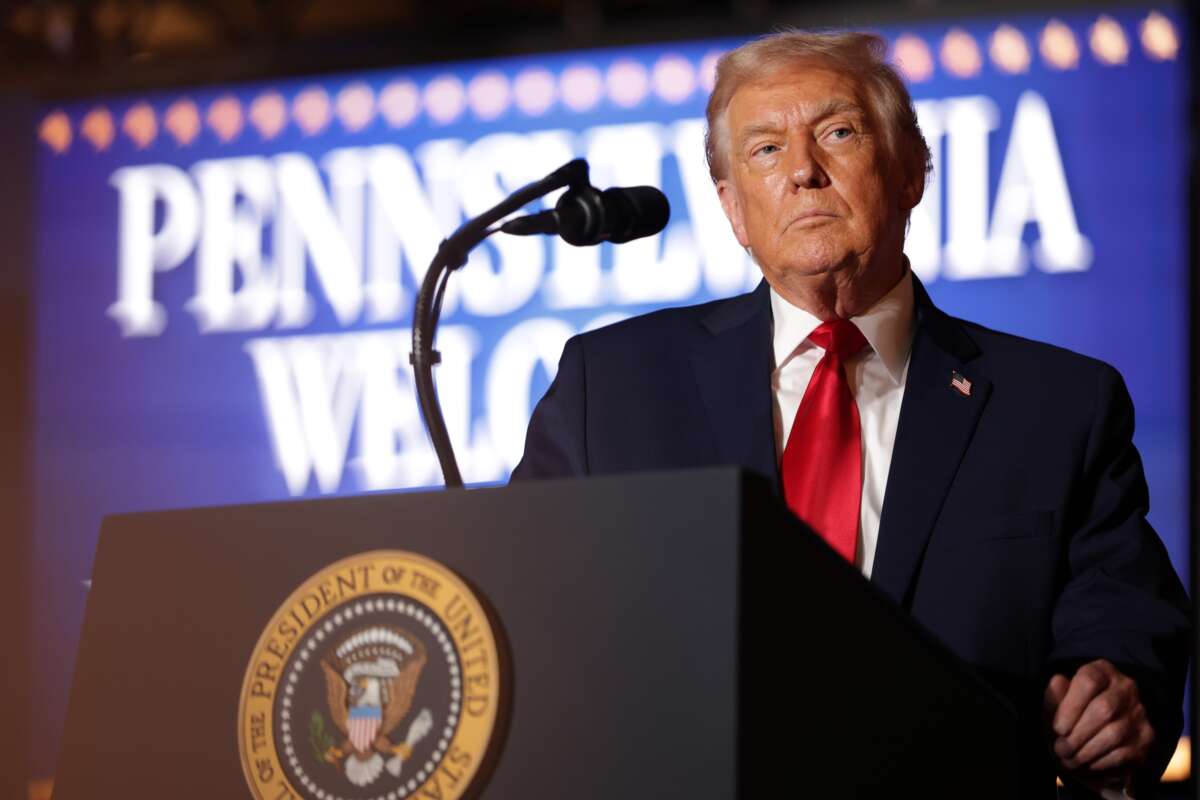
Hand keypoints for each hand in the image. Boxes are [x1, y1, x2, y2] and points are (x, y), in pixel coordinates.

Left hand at [1044, 659, 1153, 791]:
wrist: (1093, 736)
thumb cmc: (1069, 715)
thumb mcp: (1057, 702)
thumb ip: (1055, 694)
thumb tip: (1058, 683)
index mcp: (1101, 671)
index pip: (1089, 681)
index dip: (1071, 707)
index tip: (1058, 729)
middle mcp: (1125, 687)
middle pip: (1104, 709)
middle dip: (1078, 734)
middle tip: (1060, 750)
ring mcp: (1139, 712)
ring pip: (1114, 734)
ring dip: (1087, 751)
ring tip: (1069, 760)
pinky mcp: (1146, 737)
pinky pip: (1124, 753)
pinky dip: (1101, 761)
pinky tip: (1086, 764)